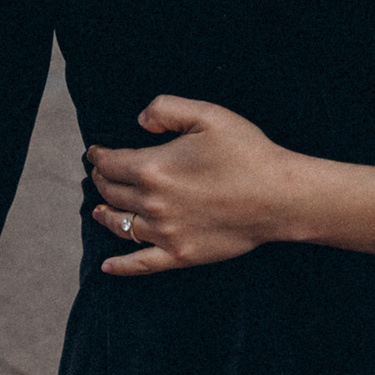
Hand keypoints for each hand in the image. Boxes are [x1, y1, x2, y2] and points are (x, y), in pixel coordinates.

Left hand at [87, 95, 301, 276]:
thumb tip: (140, 121)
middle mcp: (153, 203)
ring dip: (105, 215)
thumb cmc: (247, 152)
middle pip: (112, 193)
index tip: (95, 152)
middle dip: (102, 181)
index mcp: (153, 168)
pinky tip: (107, 266)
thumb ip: (166, 109)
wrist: (279, 196)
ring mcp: (165, 233)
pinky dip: (121, 266)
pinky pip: (141, 264)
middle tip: (100, 175)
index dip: (98, 156)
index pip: (110, 163)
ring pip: (121, 225)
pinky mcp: (181, 255)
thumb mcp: (208, 115)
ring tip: (98, 210)